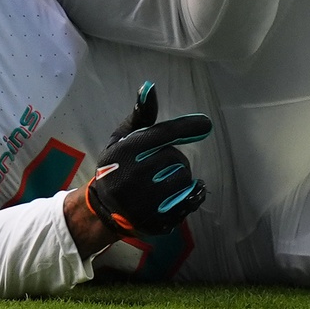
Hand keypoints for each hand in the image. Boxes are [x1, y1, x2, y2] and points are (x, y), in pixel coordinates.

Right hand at [82, 82, 211, 239]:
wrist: (103, 209)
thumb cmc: (117, 166)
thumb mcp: (121, 138)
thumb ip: (140, 115)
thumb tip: (150, 87)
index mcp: (125, 152)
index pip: (164, 134)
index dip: (187, 126)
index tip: (206, 124)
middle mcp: (134, 177)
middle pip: (177, 159)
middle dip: (174, 159)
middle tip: (159, 165)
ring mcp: (145, 202)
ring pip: (185, 180)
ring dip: (181, 178)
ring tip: (164, 181)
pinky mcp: (156, 221)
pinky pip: (188, 202)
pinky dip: (192, 195)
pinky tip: (183, 193)